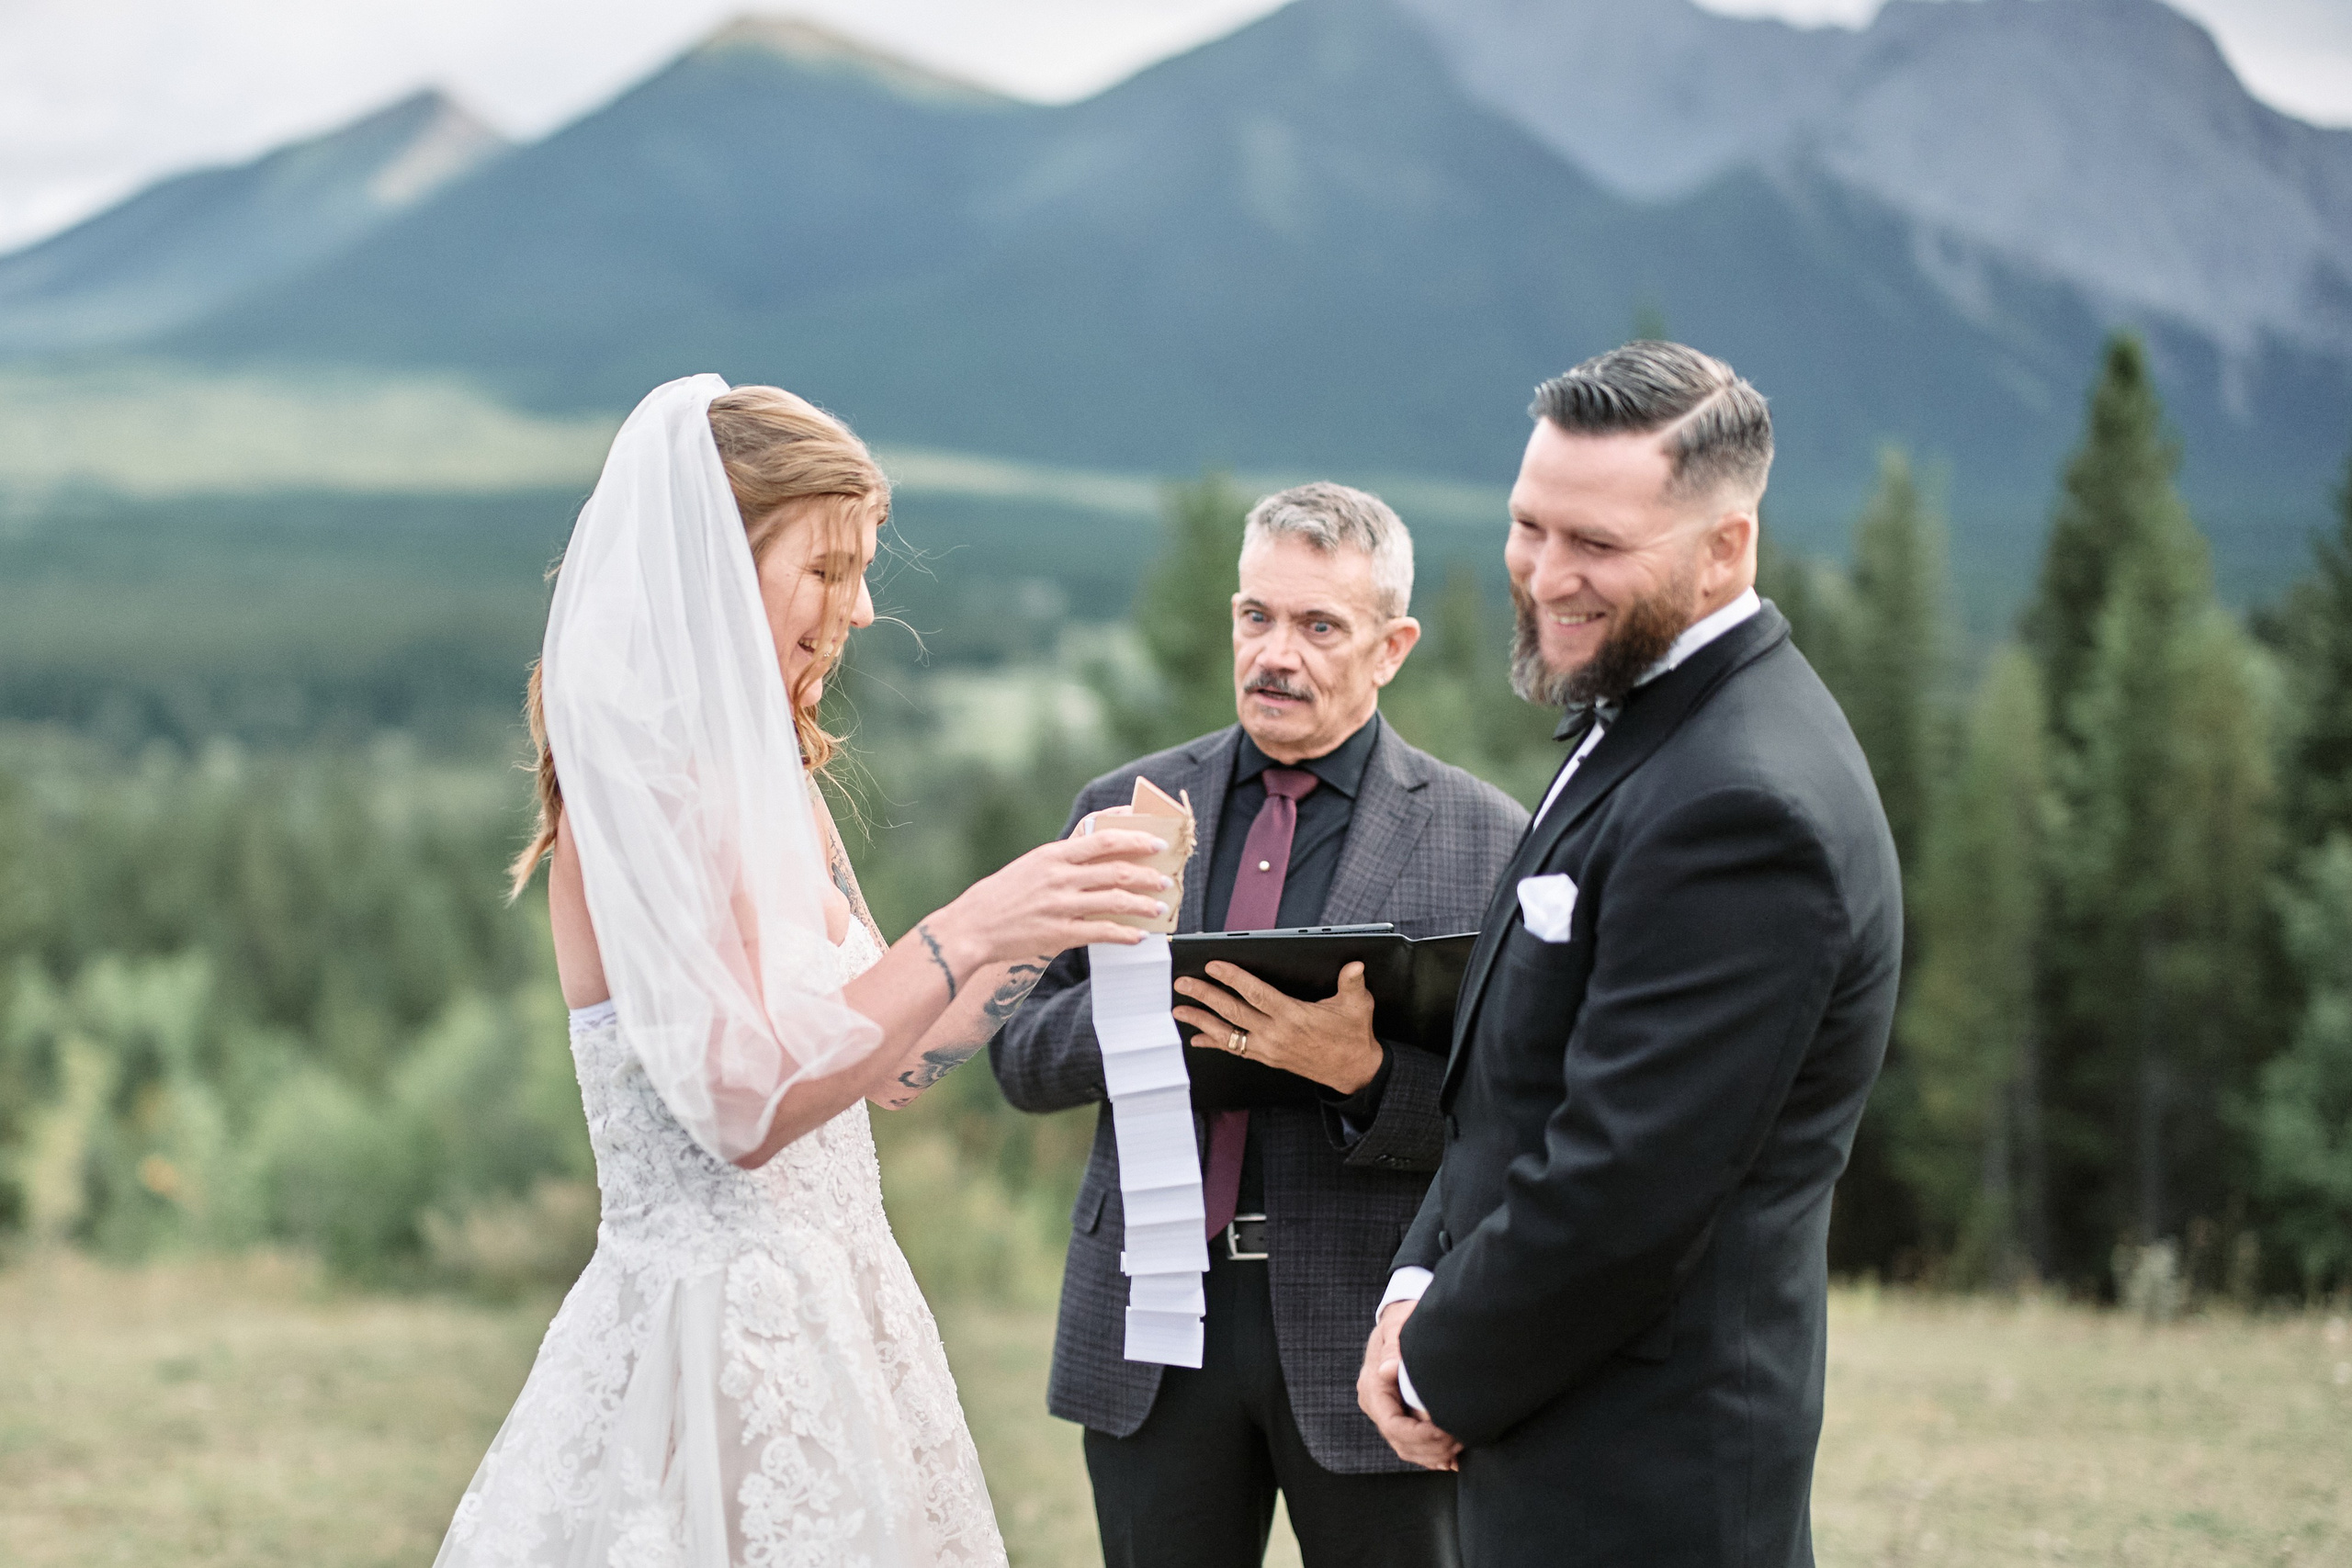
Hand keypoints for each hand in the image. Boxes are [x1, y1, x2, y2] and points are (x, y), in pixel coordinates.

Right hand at [936, 831, 1172, 968]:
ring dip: (1142, 904)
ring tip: (1159, 907)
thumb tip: (1102, 855)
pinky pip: (1101, 932)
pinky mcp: (1058, 934)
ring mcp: (1060, 906)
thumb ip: (1065, 860)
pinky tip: (1138, 936)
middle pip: (1116, 870)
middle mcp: (1059, 877)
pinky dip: (1124, 934)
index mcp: (1053, 855)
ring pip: (1114, 901)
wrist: (973, 927)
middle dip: (1147, 874)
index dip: (1135, 839)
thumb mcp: (1033, 865)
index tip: (1156, 842)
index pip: (1104, 840)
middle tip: (1166, 879)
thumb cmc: (1003, 895)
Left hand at [1173, 960, 1382, 1094]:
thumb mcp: (1357, 1006)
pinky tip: (1197, 1037)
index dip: (1232, 978)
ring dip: (1201, 1020)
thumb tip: (1355, 965)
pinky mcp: (1267, 1058)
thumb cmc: (1352, 1036)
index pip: (1256, 993)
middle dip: (1205, 996)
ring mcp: (1268, 1048)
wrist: (1353, 1071)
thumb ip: (1352, 983)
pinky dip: (1214, 1043)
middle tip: (1184, 983)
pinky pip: (1235, 1049)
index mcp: (1294, 1016)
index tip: (1213, 966)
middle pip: (1233, 1011)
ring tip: (1180, 1009)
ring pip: (1227, 1033)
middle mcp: (1276, 1034)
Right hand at [1358, 1300, 1461, 1470]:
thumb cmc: (1401, 1319)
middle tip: (1463, 1441)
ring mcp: (1385, 1411)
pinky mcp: (1398, 1414)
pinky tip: (1451, 1461)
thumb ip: (1393, 1347)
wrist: (1400, 1319)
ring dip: (1434, 1454)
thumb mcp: (1397, 1326)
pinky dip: (1431, 1455)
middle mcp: (1375, 1403)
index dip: (1421, 1436)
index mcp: (1372, 1386)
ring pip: (1407, 1448)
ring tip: (1461, 1449)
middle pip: (1401, 1442)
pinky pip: (1412, 1444)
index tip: (1447, 1432)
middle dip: (1433, 1448)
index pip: (1393, 1425)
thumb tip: (1387, 1369)